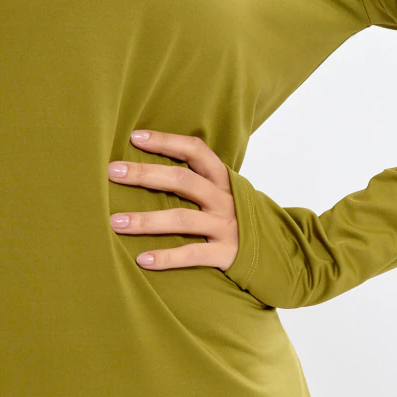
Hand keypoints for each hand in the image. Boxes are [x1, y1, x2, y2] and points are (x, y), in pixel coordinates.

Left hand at [108, 129, 238, 270]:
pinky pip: (193, 254)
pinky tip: (142, 259)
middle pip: (182, 180)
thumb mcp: (228, 193)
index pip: (195, 150)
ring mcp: (227, 226)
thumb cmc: (243, 219)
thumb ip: (202, 181)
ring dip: (146, 220)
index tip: (134, 137)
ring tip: (115, 222)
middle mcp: (226, 199)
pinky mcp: (227, 254)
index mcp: (224, 179)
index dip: (165, 141)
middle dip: (145, 174)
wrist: (284, 253)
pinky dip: (167, 257)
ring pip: (182, 218)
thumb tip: (154, 168)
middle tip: (112, 172)